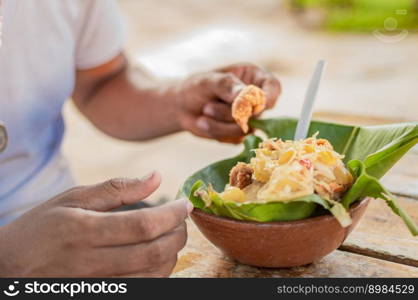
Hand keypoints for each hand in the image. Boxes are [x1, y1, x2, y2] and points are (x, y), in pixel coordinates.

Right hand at [0, 172, 190, 276]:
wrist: (9, 267)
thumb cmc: (41, 227)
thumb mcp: (73, 198)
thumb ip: (117, 189)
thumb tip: (156, 176)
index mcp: (84, 230)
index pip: (143, 225)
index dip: (172, 214)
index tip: (185, 204)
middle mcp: (91, 262)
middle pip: (154, 252)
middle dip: (179, 234)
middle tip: (182, 219)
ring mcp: (97, 284)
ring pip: (152, 274)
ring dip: (172, 254)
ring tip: (172, 234)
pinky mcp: (101, 295)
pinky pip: (141, 288)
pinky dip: (159, 271)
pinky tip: (158, 255)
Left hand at [176, 63, 280, 141]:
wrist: (181, 105)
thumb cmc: (197, 86)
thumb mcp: (209, 81)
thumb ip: (227, 86)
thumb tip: (246, 97)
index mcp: (253, 78)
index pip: (273, 87)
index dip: (270, 97)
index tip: (261, 105)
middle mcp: (255, 98)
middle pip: (256, 111)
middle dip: (230, 113)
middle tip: (207, 107)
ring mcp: (249, 118)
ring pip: (244, 128)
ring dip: (220, 124)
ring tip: (204, 113)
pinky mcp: (239, 133)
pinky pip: (234, 138)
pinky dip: (216, 132)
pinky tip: (205, 123)